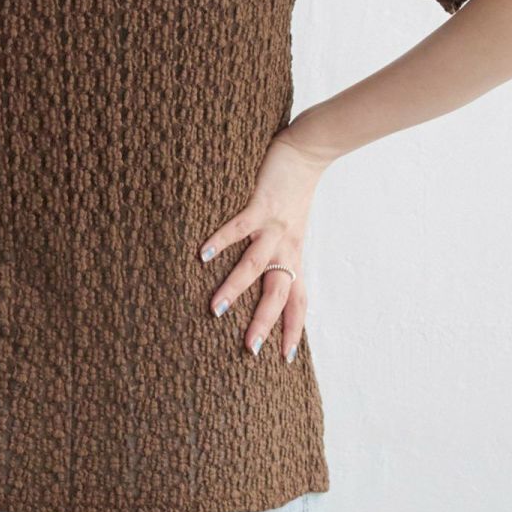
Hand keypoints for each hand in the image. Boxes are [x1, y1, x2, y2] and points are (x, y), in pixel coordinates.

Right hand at [197, 132, 330, 360]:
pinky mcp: (262, 205)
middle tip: (249, 349)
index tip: (283, 358)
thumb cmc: (296, 192)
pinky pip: (240, 227)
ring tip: (216, 309)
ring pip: (256, 265)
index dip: (292, 328)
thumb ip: (282, 252)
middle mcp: (287, 246)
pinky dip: (222, 241)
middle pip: (279, 292)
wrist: (308, 153)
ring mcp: (274, 226)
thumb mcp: (295, 230)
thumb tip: (267, 275)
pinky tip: (203, 254)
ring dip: (236, 288)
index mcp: (294, 256)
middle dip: (264, 321)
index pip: (298, 301)